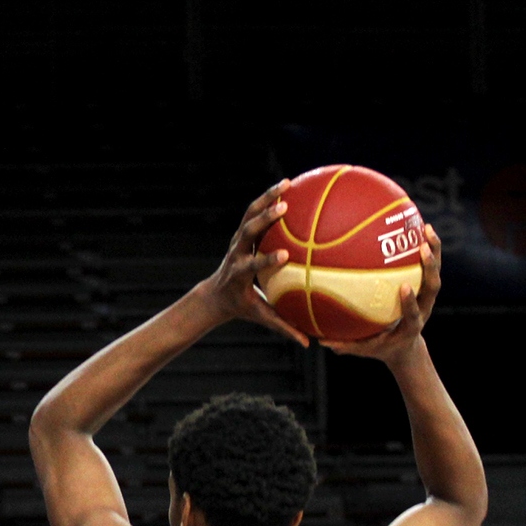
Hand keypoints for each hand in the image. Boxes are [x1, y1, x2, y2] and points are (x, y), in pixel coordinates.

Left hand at [195, 181, 308, 347]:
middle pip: (247, 232)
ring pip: (249, 214)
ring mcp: (237, 241)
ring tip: (287, 184)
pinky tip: (288, 185)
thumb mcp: (260, 316)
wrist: (216, 293)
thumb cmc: (242, 306)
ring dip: (266, 198)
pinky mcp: (241, 232)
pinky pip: (254, 210)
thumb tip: (308, 342)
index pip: (252, 266)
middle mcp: (236, 253)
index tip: (285, 255)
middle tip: (283, 208)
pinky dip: (268, 197)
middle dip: (264, 220)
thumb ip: (283, 327)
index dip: (266, 260)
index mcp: (239, 274)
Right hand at [322, 226, 442, 362]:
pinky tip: (418, 227)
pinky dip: (426, 246)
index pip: (413, 313)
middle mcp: (424, 309)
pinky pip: (428, 265)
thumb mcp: (365, 349)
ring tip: (426, 228)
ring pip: (435, 272)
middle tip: (422, 248)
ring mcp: (427, 297)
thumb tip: (321, 341)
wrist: (405, 346)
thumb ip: (346, 345)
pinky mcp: (425, 288)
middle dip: (429, 268)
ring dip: (434, 251)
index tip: (404, 287)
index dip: (410, 301)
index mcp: (411, 326)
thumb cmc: (382, 347)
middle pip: (432, 287)